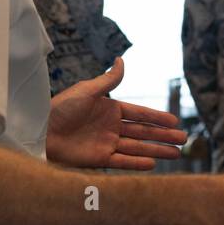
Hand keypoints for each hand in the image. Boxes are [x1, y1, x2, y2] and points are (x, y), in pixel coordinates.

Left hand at [47, 58, 186, 169]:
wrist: (39, 130)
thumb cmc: (60, 108)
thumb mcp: (86, 90)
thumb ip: (108, 80)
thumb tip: (122, 60)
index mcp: (110, 108)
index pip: (140, 114)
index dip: (158, 118)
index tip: (175, 121)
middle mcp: (111, 127)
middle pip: (143, 132)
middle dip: (164, 136)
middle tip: (184, 139)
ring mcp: (106, 143)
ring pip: (137, 148)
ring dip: (156, 150)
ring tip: (176, 154)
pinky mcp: (98, 159)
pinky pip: (122, 162)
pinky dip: (137, 163)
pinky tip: (153, 164)